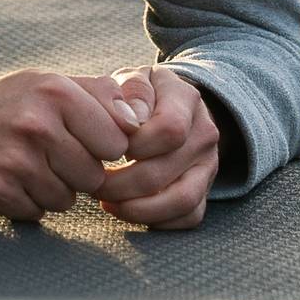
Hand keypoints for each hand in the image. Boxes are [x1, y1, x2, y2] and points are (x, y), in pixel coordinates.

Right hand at [0, 71, 132, 221]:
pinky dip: (28, 203)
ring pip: (67, 200)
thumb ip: (102, 96)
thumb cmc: (9, 103)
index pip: (117, 143)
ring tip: (29, 165)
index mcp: (57, 92)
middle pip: (94, 177)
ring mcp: (14, 160)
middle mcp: (37, 125)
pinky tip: (10, 179)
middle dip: (79, 173)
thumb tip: (142, 120)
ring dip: (54, 190)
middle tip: (52, 156)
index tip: (84, 141)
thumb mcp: (52, 83)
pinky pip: (37, 213)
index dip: (104, 148)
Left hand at [90, 66, 220, 229]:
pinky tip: (127, 211)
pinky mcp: (205, 190)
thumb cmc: (139, 95)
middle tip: (91, 184)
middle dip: (120, 184)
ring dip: (137, 209)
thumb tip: (130, 123)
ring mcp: (208, 164)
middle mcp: (205, 133)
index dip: (133, 145)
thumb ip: (131, 91)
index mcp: (186, 99)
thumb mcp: (131, 79)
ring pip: (181, 200)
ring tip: (107, 203)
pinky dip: (156, 221)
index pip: (169, 129)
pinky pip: (188, 217)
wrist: (167, 105)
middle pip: (165, 170)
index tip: (104, 147)